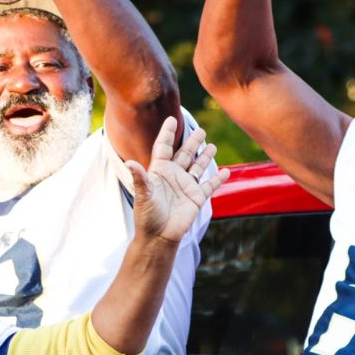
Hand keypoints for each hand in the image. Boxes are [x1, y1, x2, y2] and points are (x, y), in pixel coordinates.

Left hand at [126, 117, 229, 244]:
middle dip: (192, 142)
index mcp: (159, 171)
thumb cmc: (146, 216)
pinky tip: (225, 171)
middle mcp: (173, 176)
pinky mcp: (196, 198)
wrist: (158, 236)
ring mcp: (186, 186)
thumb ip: (139, 178)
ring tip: (212, 145)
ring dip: (205, 157)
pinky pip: (209, 185)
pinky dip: (218, 179)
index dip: (167, 133)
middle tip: (200, 130)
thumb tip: (129, 162)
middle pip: (184, 154)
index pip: (163, 147)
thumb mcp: (142, 195)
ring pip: (197, 167)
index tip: (172, 118)